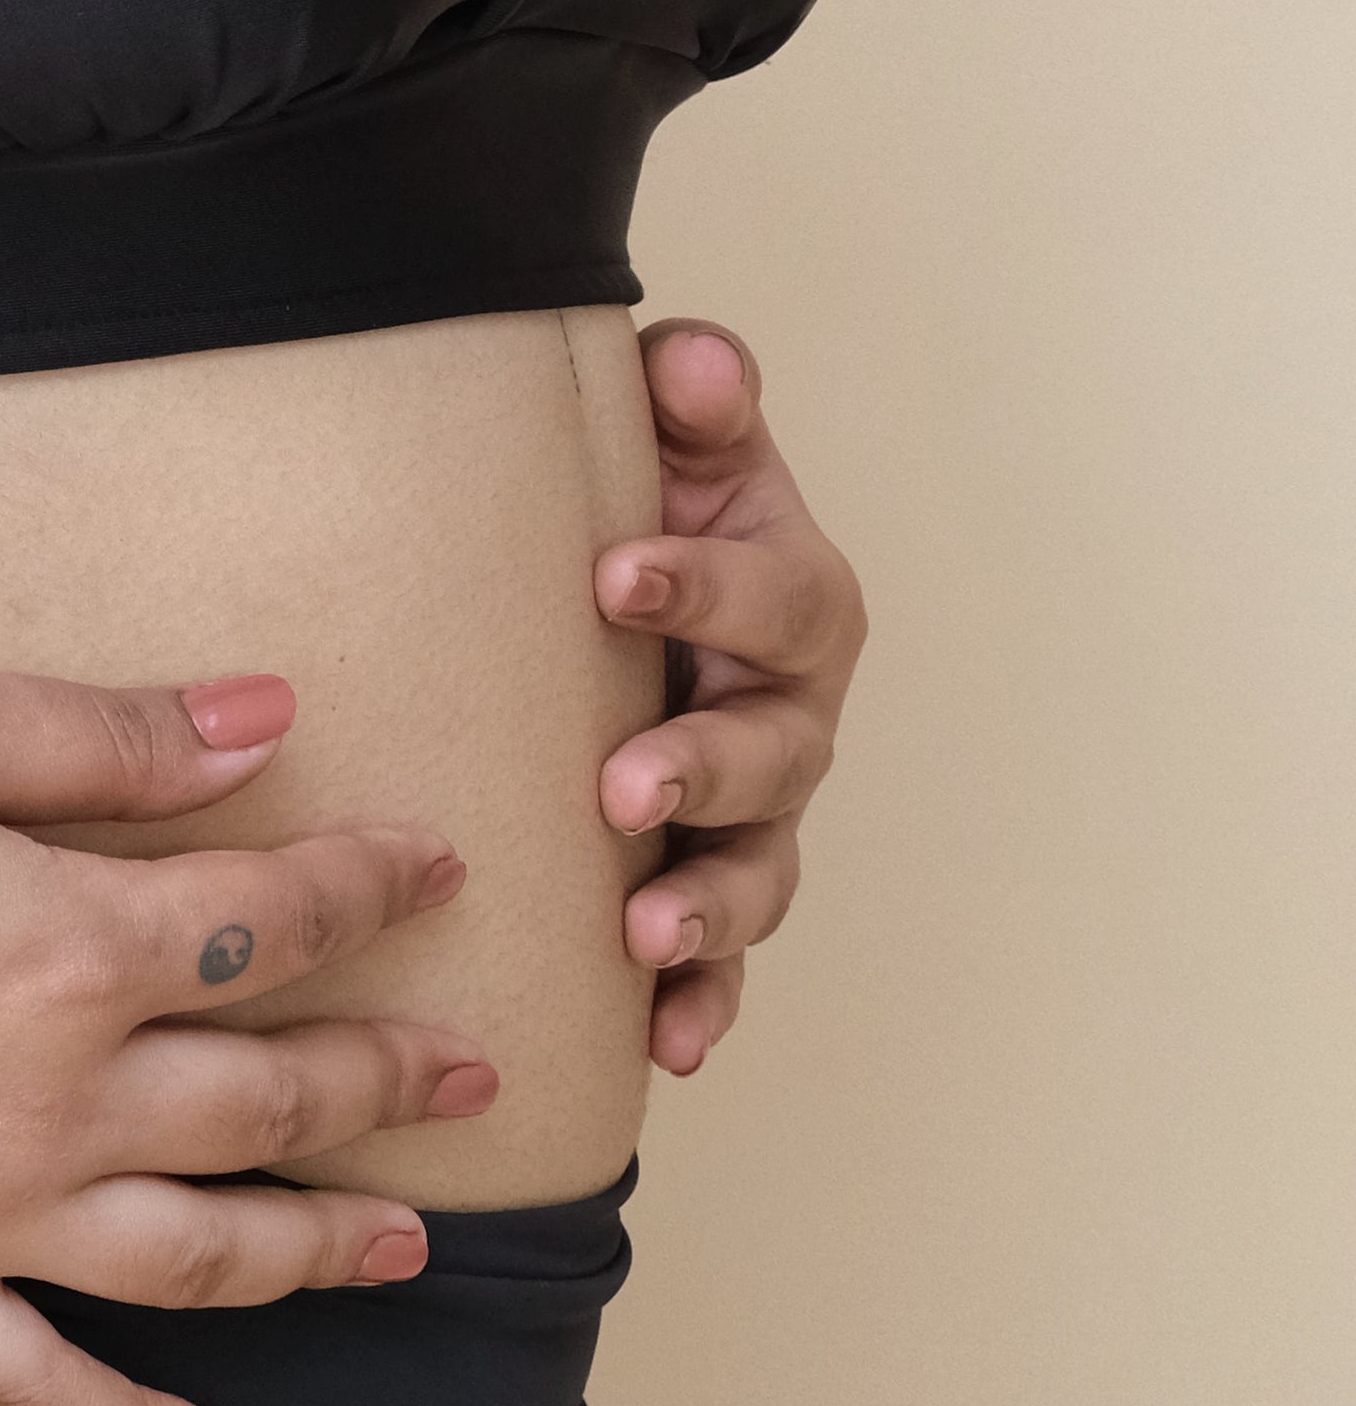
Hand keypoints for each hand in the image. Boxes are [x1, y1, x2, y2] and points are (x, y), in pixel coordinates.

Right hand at [0, 665, 492, 1405]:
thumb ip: (99, 734)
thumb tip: (264, 718)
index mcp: (71, 946)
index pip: (278, 919)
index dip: (373, 885)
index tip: (440, 865)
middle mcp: (57, 1104)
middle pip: (273, 1099)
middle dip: (388, 1078)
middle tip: (474, 1072)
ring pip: (202, 1258)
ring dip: (321, 1253)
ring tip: (406, 1250)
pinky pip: (41, 1391)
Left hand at [596, 320, 866, 1074]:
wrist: (611, 587)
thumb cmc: (648, 500)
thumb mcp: (674, 433)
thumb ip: (692, 392)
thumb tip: (695, 361)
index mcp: (794, 595)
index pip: (772, 593)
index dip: (702, 584)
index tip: (612, 576)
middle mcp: (793, 713)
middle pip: (776, 751)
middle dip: (703, 768)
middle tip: (622, 781)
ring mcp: (760, 813)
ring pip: (760, 872)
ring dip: (710, 908)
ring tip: (645, 931)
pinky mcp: (710, 882)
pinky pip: (724, 961)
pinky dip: (703, 1004)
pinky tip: (667, 1043)